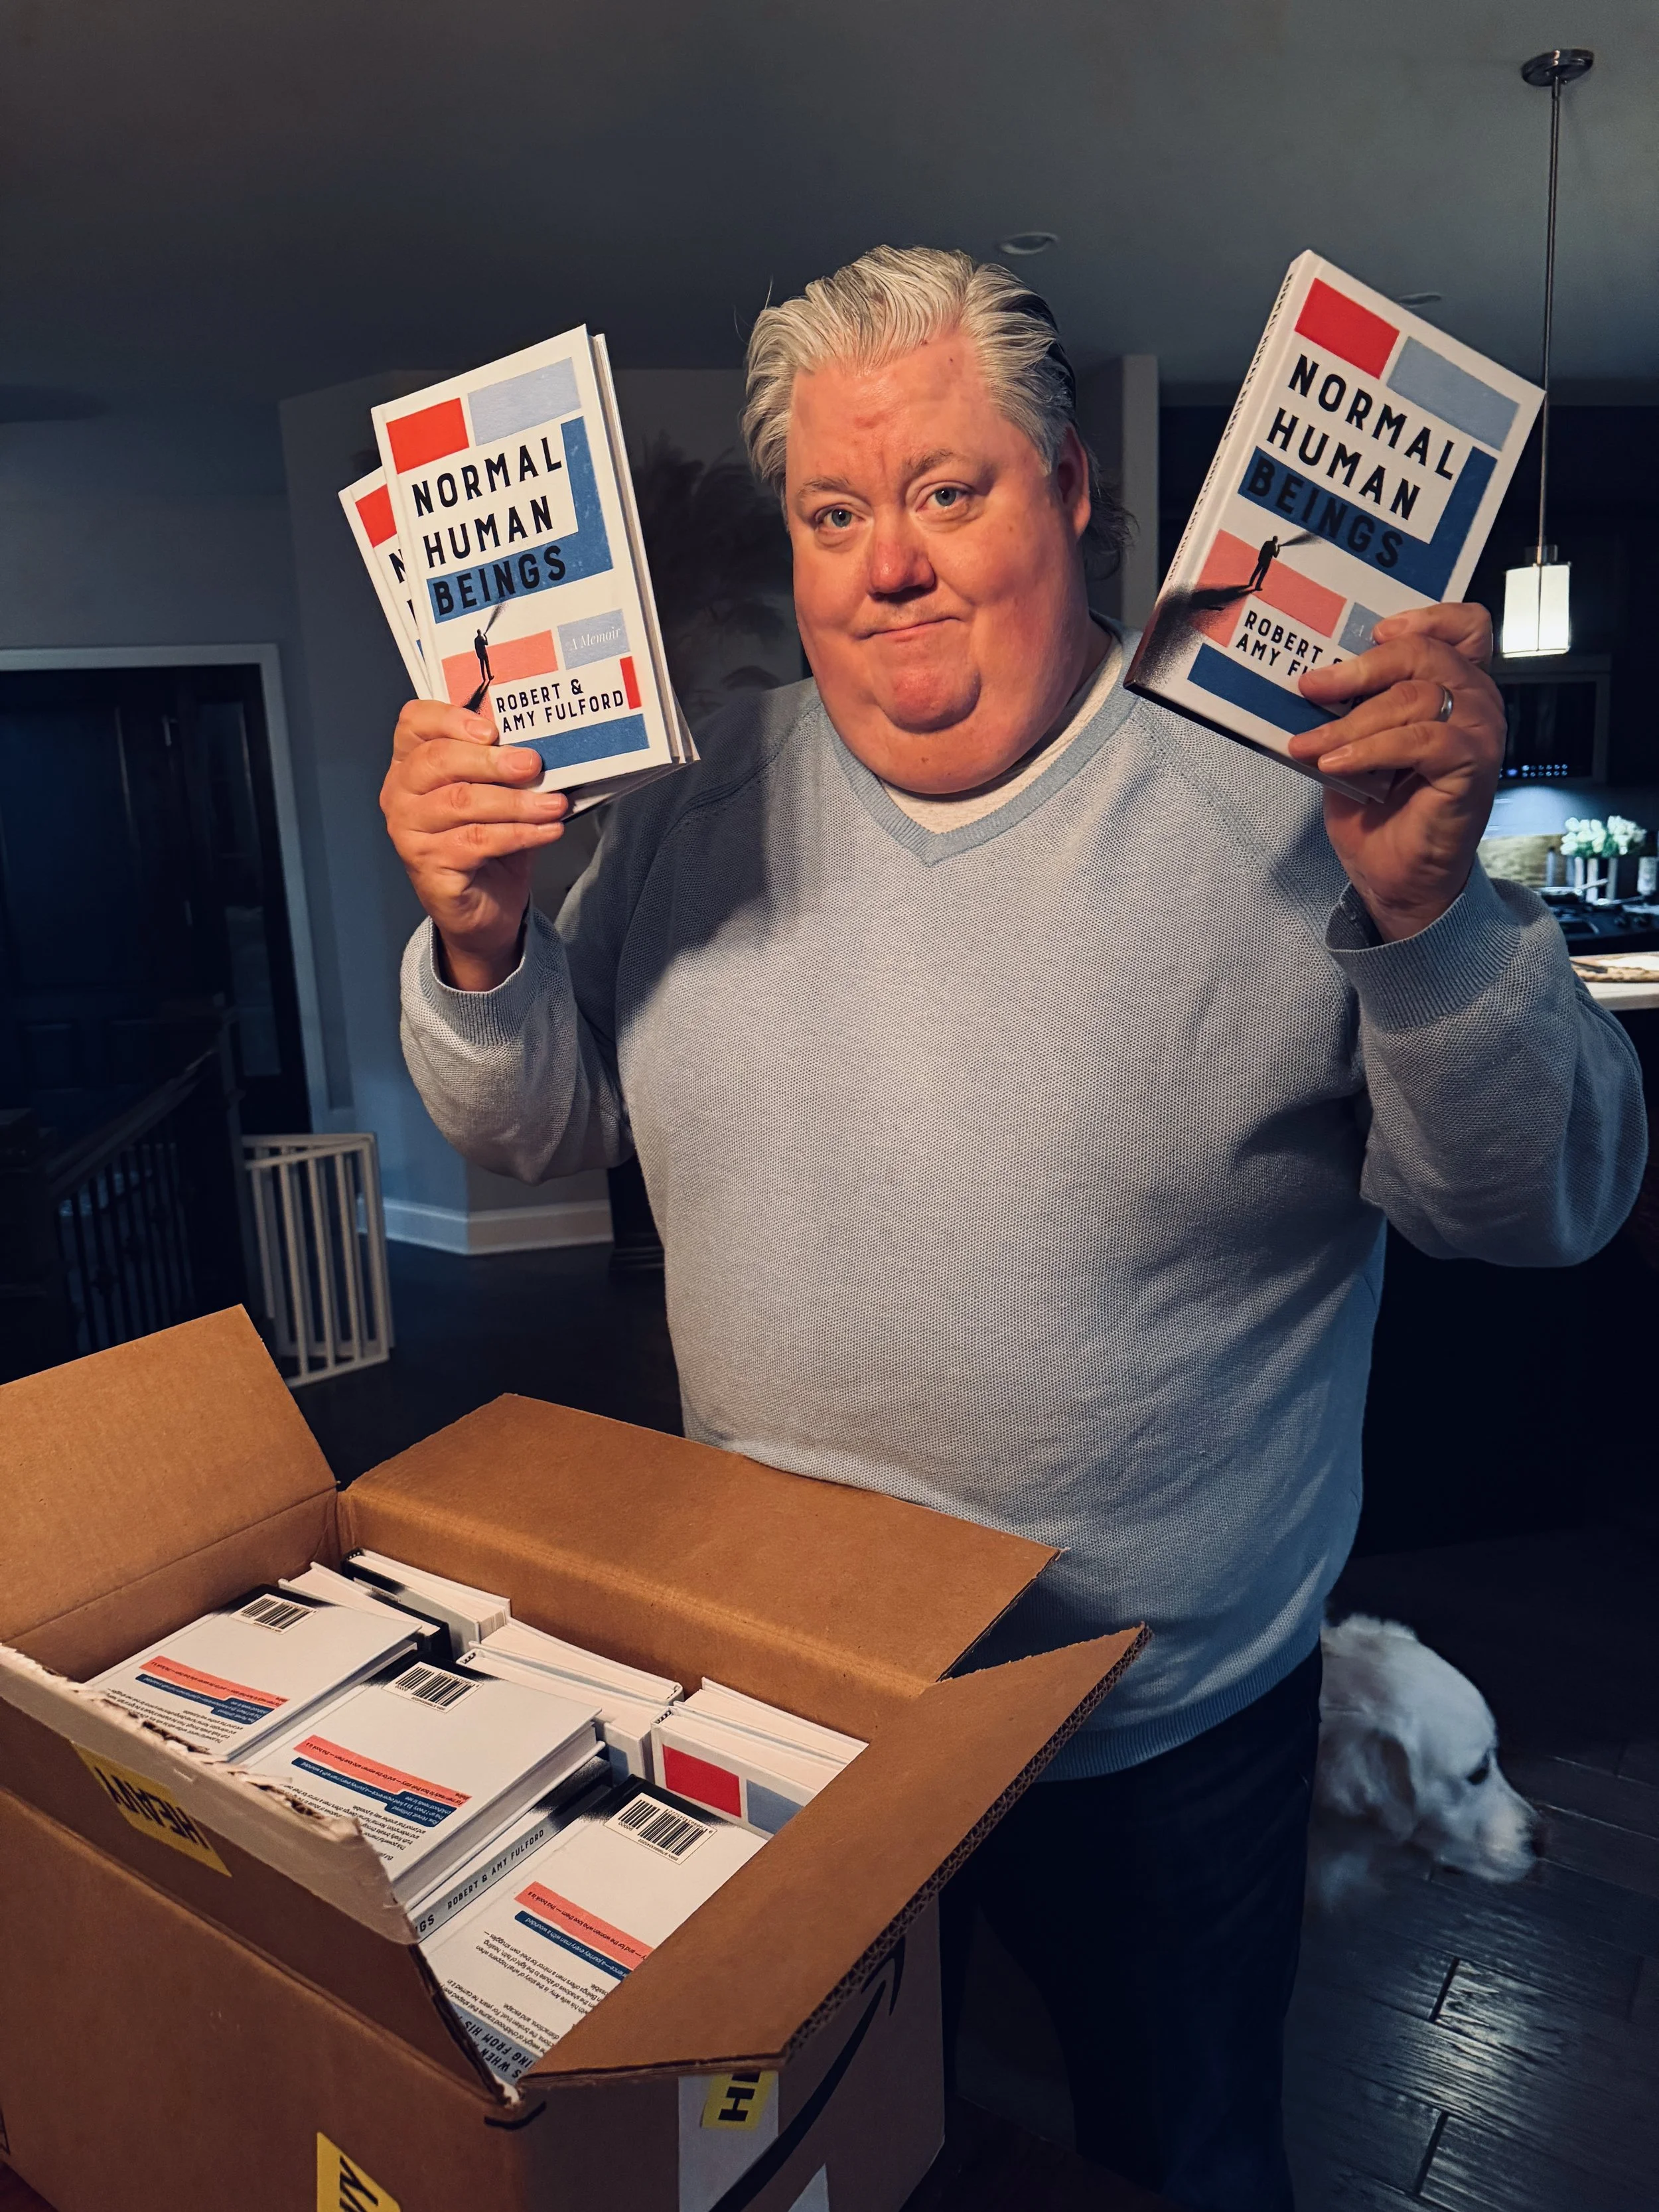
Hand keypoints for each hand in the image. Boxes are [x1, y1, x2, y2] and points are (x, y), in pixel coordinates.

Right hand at [380, 700, 566, 990]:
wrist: (485, 909)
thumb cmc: (488, 843)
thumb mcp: (496, 795)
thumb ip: (504, 766)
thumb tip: (540, 744)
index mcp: (411, 764)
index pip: (415, 722)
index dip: (451, 718)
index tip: (493, 729)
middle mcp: (400, 794)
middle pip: (438, 760)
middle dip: (492, 760)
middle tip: (533, 764)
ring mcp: (408, 831)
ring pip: (461, 802)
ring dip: (515, 801)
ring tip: (553, 803)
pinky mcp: (428, 864)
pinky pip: (477, 841)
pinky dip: (519, 833)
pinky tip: (547, 830)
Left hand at [1288, 603, 1502, 942]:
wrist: (1395, 876)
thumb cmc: (1380, 810)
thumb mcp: (1356, 744)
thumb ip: (1352, 705)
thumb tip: (1308, 679)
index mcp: (1456, 685)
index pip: (1464, 626)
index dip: (1426, 617)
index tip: (1375, 632)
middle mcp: (1477, 702)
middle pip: (1426, 653)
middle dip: (1360, 667)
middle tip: (1311, 687)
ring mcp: (1480, 733)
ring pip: (1416, 697)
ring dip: (1352, 721)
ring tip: (1310, 745)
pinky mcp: (1472, 767)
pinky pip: (1422, 740)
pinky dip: (1371, 749)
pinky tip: (1335, 765)